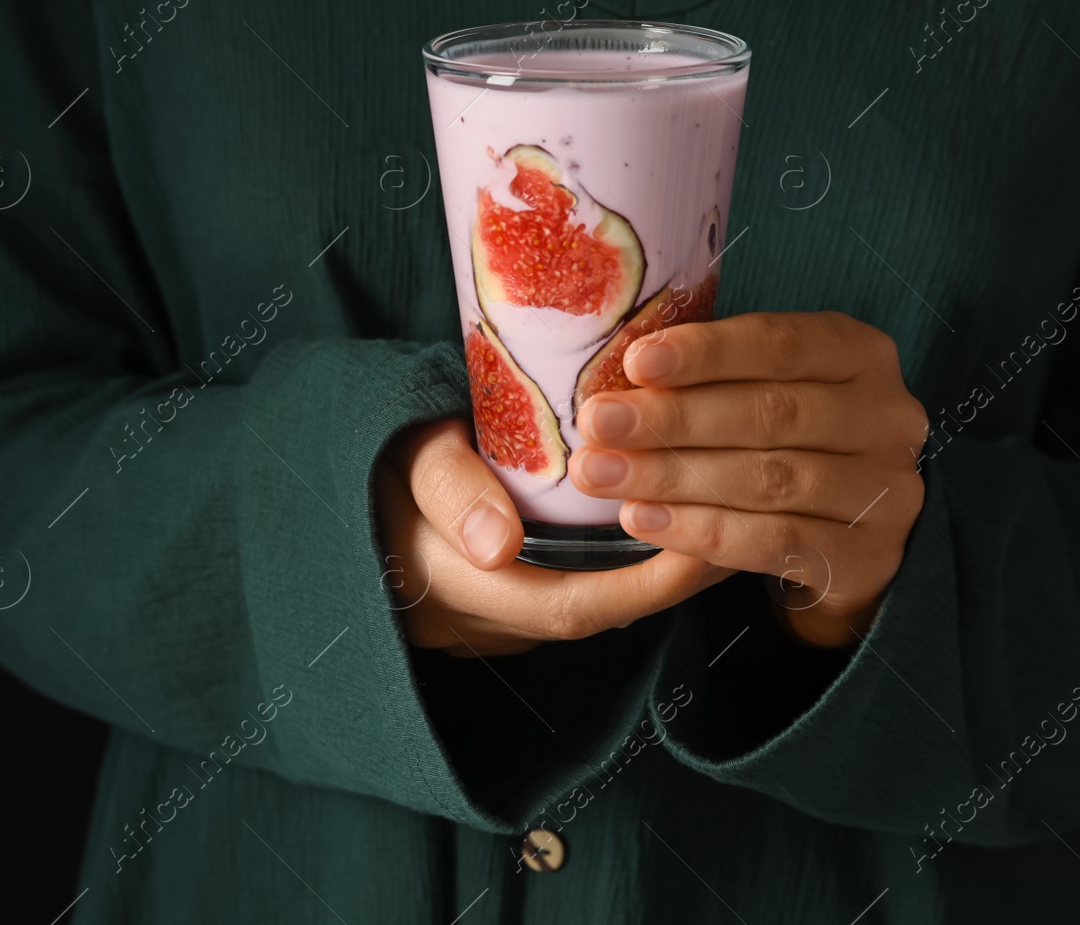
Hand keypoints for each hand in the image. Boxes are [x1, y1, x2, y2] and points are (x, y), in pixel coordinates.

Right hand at [374, 418, 730, 655]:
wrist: (337, 485)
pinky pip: (574, 591)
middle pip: (595, 615)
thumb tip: (496, 543)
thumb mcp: (405, 458)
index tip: (706, 542)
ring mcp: (488, 620)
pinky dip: (624, 567)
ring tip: (725, 521)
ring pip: (589, 607)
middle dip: (671, 581)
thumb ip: (449, 489)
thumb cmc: (377, 459)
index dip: (646, 586)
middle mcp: (478, 621)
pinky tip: (670, 525)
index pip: (569, 607)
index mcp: (454, 588)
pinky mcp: (502, 601)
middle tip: (742, 528)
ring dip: (656, 574)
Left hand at [570, 312, 928, 647]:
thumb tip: (627, 370)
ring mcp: (890, 492)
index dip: (706, 353)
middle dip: (674, 418)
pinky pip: (774, 542)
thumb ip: (717, 376)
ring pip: (769, 479)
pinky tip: (643, 520)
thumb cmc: (790, 445)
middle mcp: (890, 418)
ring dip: (675, 477)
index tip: (635, 362)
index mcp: (863, 356)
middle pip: (771, 414)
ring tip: (603, 475)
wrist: (848, 543)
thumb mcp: (768, 391)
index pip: (782, 344)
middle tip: (598, 424)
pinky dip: (702, 530)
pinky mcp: (869, 558)